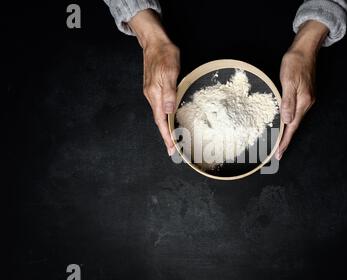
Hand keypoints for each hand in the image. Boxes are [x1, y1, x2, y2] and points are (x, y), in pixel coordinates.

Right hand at [129, 9, 179, 155]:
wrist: (154, 42)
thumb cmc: (164, 54)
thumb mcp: (169, 72)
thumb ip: (168, 92)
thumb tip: (168, 111)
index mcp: (155, 95)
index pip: (161, 121)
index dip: (166, 136)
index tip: (171, 149)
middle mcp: (152, 96)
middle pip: (159, 121)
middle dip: (166, 136)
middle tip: (173, 149)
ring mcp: (152, 92)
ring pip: (160, 115)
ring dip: (166, 127)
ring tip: (173, 138)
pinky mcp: (155, 88)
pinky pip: (160, 107)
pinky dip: (165, 117)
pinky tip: (170, 119)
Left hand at [276, 21, 328, 159]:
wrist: (305, 49)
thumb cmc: (295, 63)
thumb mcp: (288, 81)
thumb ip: (288, 101)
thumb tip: (287, 121)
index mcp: (303, 102)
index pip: (292, 127)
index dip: (285, 141)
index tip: (279, 154)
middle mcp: (306, 103)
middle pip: (294, 126)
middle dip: (286, 140)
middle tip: (277, 153)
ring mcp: (306, 99)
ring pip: (295, 119)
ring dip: (287, 131)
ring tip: (278, 142)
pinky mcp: (304, 94)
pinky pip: (295, 111)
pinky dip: (289, 120)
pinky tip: (284, 122)